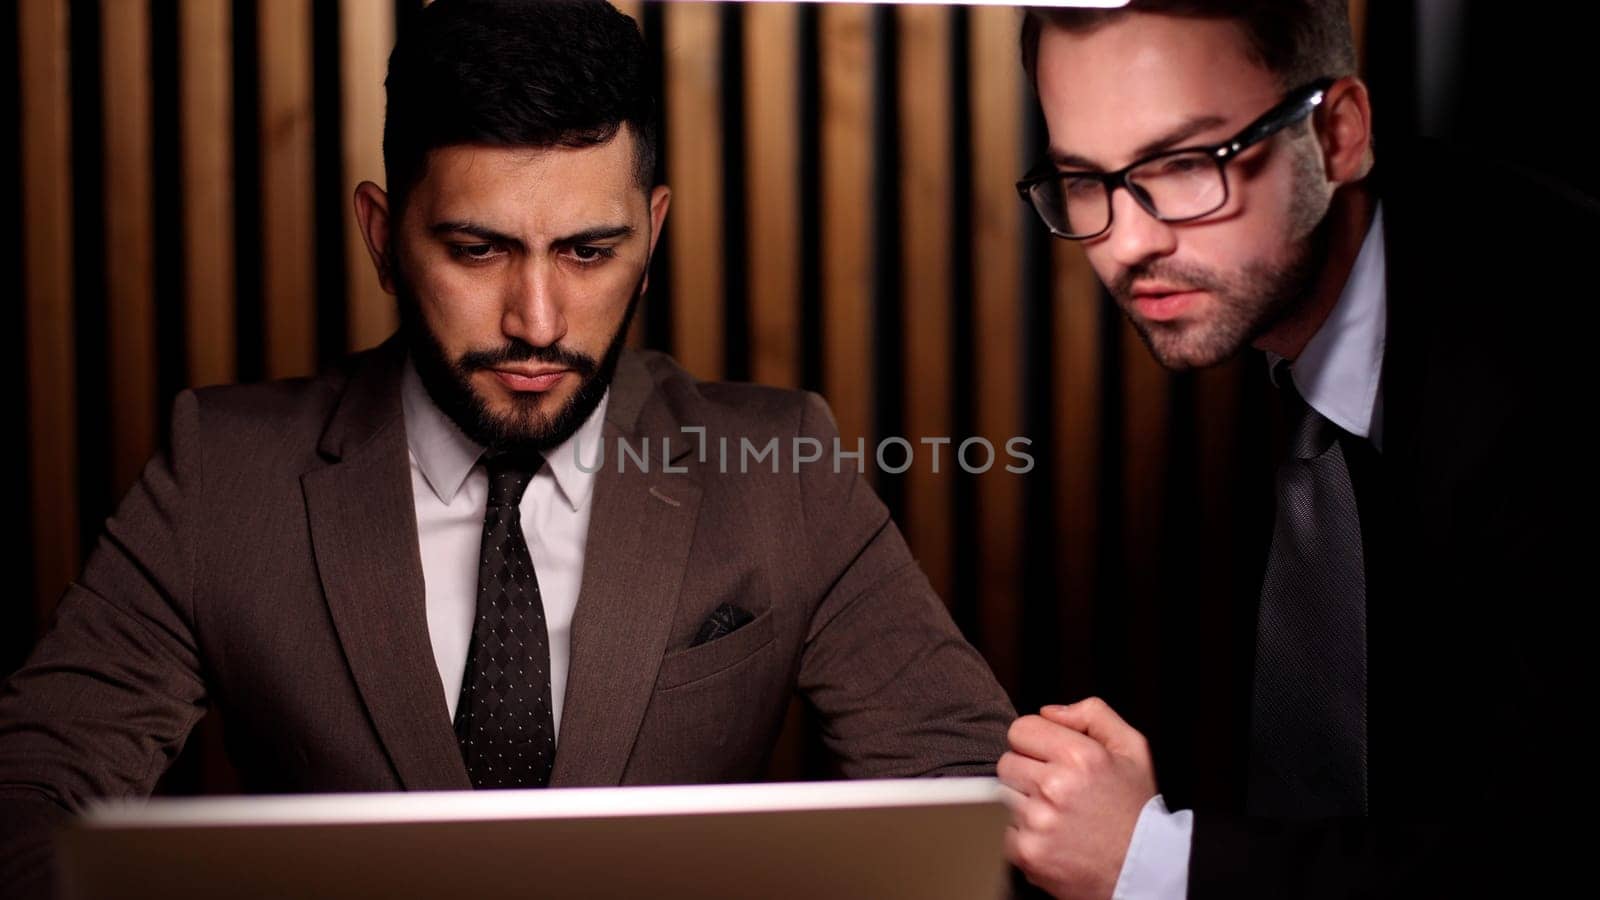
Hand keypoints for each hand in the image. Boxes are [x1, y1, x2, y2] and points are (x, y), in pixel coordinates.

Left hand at [999, 698, 1158, 899]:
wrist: (1143, 870)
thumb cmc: (1136, 808)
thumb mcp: (1132, 749)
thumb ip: (1092, 714)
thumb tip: (1048, 712)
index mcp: (1080, 756)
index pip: (1020, 729)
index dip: (1035, 742)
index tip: (1050, 757)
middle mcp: (1055, 787)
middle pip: (1007, 762)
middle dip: (1027, 772)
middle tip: (1055, 789)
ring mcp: (1038, 822)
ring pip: (1001, 795)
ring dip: (1022, 802)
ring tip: (1054, 813)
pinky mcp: (1026, 852)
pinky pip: (1001, 828)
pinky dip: (1020, 832)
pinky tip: (1049, 834)